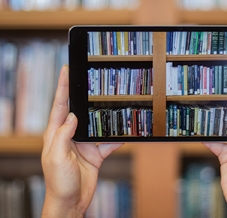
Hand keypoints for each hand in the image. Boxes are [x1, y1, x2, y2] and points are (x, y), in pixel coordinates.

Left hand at [41, 65, 122, 217]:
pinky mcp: (95, 154)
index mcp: (56, 134)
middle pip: (78, 110)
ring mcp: (83, 145)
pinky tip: (125, 133)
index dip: (62, 87)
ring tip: (111, 102)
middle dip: (83, 94)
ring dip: (103, 116)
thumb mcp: (57, 157)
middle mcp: (70, 136)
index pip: (59, 105)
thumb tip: (72, 115)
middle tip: (90, 79)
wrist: (71, 202)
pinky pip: (108, 143)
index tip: (66, 70)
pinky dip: (117, 138)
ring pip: (96, 125)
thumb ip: (63, 135)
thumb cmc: (59, 182)